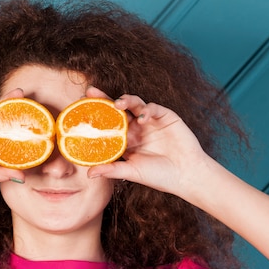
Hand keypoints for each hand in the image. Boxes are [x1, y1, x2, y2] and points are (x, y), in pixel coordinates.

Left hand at [86, 87, 211, 198]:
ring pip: (134, 104)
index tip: (80, 110)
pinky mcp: (165, 116)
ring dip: (125, 100)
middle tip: (90, 92)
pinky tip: (143, 117)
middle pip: (117, 111)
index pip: (107, 125)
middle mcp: (136, 129)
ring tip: (118, 104)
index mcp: (126, 141)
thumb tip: (89, 173)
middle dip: (104, 100)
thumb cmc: (160, 176)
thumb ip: (112, 169)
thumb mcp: (132, 172)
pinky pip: (153, 108)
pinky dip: (147, 110)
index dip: (95, 117)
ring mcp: (150, 121)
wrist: (187, 175)